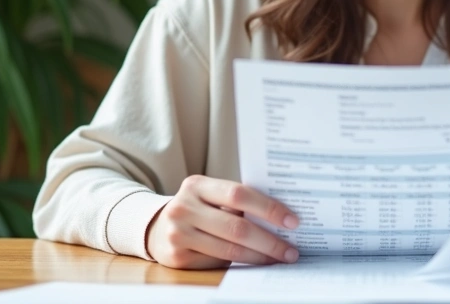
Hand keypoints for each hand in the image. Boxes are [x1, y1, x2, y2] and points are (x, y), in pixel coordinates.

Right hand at [146, 175, 299, 268]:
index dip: (268, 208)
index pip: (239, 194)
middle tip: (291, 250)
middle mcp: (184, 208)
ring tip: (280, 258)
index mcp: (196, 185)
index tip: (292, 221)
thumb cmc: (196, 209)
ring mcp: (178, 234)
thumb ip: (236, 201)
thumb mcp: (209, 195)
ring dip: (260, 256)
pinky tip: (258, 263)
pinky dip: (243, 265)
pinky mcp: (178, 257)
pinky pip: (218, 263)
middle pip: (237, 227)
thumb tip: (281, 217)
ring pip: (230, 250)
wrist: (156, 227)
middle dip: (270, 241)